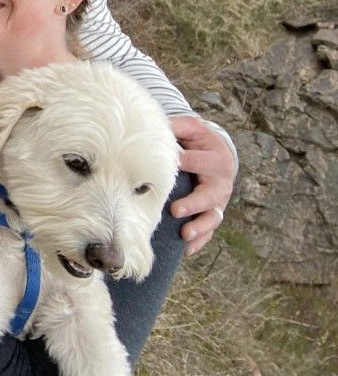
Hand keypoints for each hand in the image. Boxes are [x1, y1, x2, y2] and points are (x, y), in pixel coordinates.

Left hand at [168, 115, 236, 255]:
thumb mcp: (190, 128)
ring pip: (213, 216)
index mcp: (216, 157)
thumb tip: (154, 126)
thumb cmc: (196, 139)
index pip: (196, 162)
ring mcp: (219, 200)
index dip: (182, 164)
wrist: (216, 152)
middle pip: (210, 195)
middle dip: (194, 204)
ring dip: (200, 227)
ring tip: (184, 234)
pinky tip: (187, 249)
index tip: (169, 169)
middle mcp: (221, 181)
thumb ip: (176, 126)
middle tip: (175, 210)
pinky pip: (210, 231)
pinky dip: (200, 241)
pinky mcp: (214, 212)